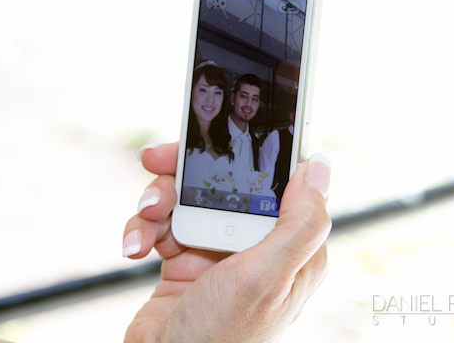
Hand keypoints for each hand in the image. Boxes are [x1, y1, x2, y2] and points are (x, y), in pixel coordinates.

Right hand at [123, 143, 331, 342]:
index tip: (217, 131)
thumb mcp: (267, 276)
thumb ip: (300, 222)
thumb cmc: (221, 336)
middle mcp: (256, 243)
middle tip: (154, 160)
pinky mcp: (184, 257)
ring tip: (143, 221)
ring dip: (156, 203)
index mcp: (290, 244)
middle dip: (184, 172)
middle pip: (223, 182)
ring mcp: (218, 249)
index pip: (275, 179)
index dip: (248, 152)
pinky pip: (163, 223)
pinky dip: (143, 229)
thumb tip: (318, 165)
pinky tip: (134, 247)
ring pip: (187, 198)